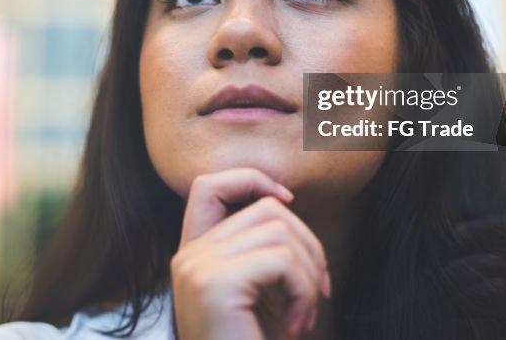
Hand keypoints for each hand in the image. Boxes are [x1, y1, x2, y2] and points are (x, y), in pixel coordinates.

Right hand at [170, 168, 331, 339]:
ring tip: (304, 316)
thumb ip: (258, 253)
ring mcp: (197, 268)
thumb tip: (283, 201)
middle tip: (318, 293)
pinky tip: (295, 326)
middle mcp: (187, 257)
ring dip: (310, 276)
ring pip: (280, 232)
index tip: (287, 202)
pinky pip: (282, 261)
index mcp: (192, 256)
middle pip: (265, 210)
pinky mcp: (215, 284)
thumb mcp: (255, 296)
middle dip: (309, 246)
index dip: (251, 179)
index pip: (207, 186)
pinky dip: (304, 292)